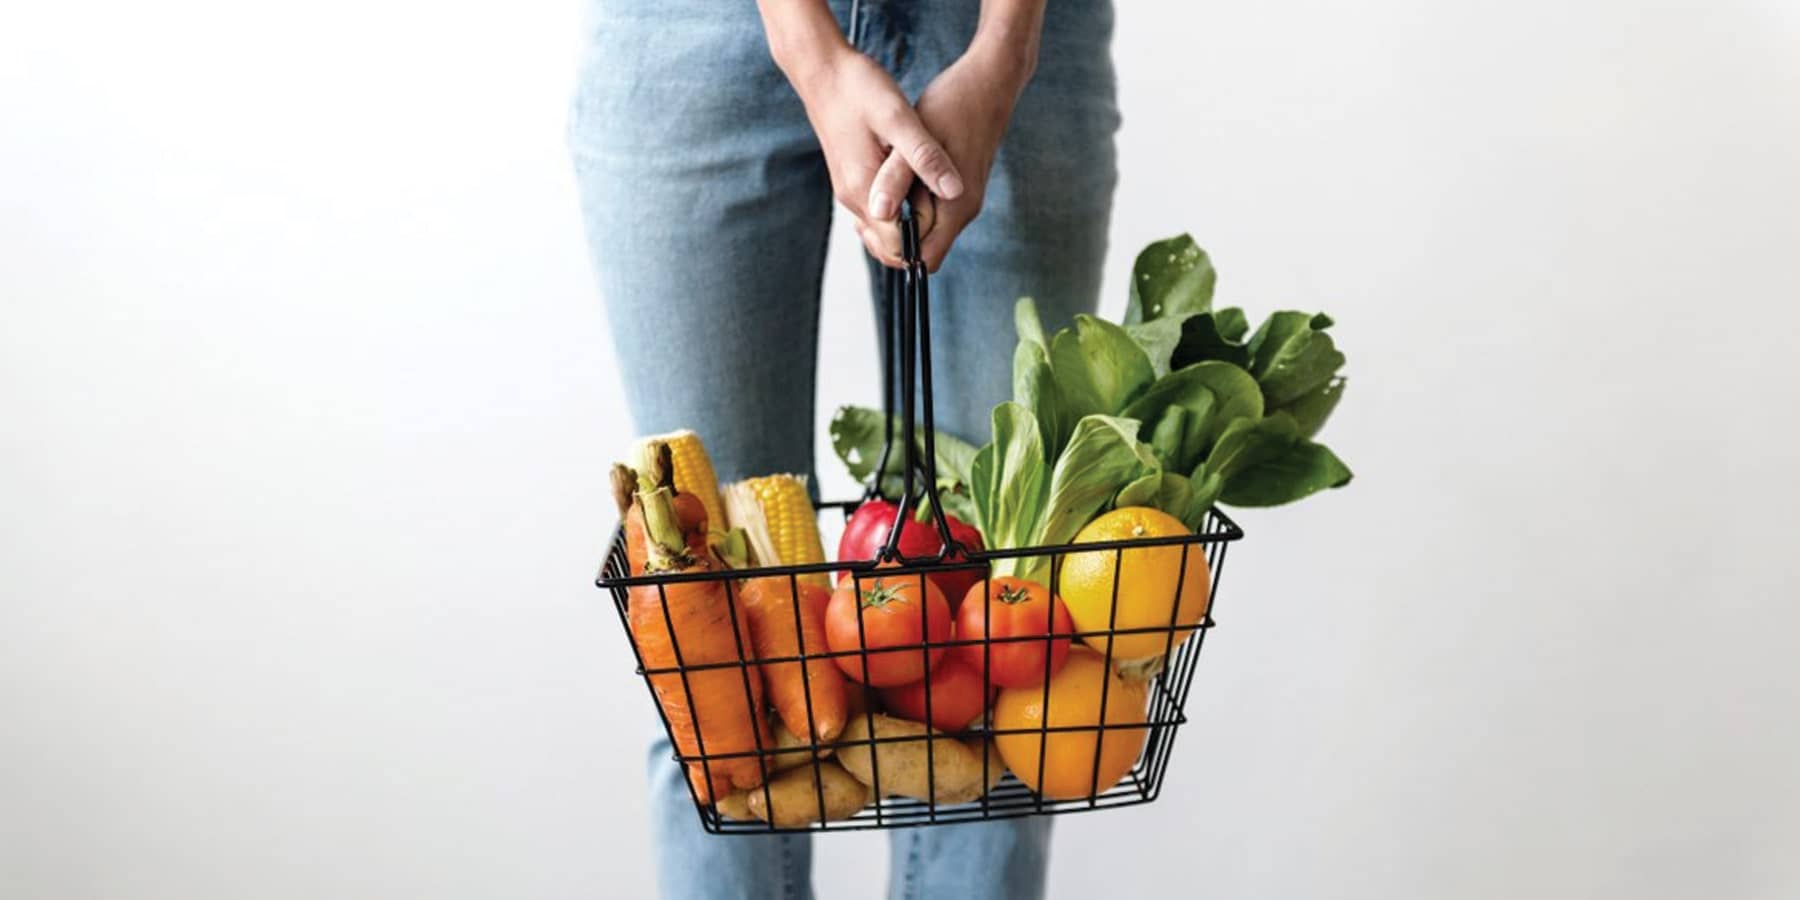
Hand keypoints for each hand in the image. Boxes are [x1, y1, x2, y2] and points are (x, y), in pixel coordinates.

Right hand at [784, 48, 965, 245]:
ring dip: (910, 224)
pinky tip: (917, 185)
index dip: (926, 240)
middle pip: (887, 247)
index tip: (949, 215)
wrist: (823, 70)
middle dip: (919, 238)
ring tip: (935, 194)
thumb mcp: (900, 118)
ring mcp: (849, 190)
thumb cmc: (859, 89)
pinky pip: (877, 211)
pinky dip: (899, 210)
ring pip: (882, 231)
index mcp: (864, 191)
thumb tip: (954, 191)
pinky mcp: (852, 179)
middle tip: (946, 207)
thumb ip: (925, 157)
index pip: (896, 247)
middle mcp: (853, 198)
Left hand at [861, 45, 1033, 270]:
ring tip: (876, 187)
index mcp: (956, 207)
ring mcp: (962, 200)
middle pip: (921, 248)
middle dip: (891, 234)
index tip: (867, 222)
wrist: (989, 81)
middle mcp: (963, 210)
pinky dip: (907, 200)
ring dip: (898, 215)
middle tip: (866, 202)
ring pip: (922, 228)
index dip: (892, 249)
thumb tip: (879, 213)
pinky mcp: (956, 187)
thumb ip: (897, 178)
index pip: (922, 259)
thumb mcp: (917, 137)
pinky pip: (927, 209)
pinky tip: (890, 176)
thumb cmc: (954, 104)